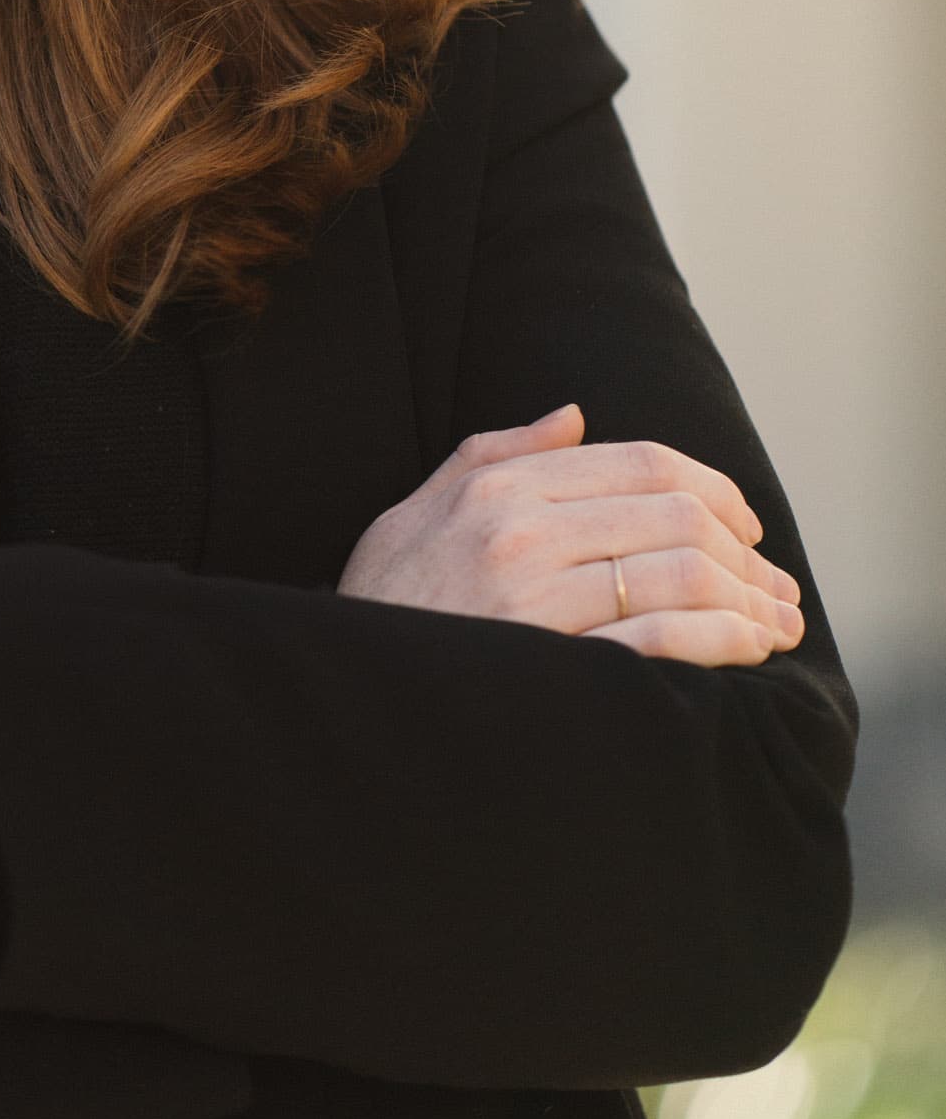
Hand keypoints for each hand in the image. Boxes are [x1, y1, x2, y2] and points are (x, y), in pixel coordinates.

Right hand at [336, 403, 804, 665]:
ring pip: (679, 573)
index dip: (712, 488)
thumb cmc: (381, 611)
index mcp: (497, 490)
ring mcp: (536, 601)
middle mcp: (520, 533)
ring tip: (778, 624)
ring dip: (749, 598)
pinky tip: (749, 650)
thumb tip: (573, 416)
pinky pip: (661, 641)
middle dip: (745, 550)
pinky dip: (722, 639)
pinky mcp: (554, 667)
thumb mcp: (412, 515)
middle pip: (673, 513)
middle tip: (776, 584)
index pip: (639, 462)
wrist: (341, 702)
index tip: (746, 526)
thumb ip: (491, 455)